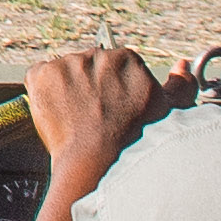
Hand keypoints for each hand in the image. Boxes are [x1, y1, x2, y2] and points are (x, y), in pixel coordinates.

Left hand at [21, 45, 191, 186]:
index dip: (110, 91)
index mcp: (127, 59)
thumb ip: (179, 86)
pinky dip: (43, 93)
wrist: (98, 164)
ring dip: (66, 92)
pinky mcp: (43, 76)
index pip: (113, 68)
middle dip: (89, 90)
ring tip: (77, 120)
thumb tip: (183, 65)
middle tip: (93, 118)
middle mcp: (97, 56)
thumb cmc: (134, 143)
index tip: (110, 110)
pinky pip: (38, 77)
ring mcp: (68, 64)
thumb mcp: (167, 114)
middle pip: (88, 68)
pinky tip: (57, 114)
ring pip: (64, 73)